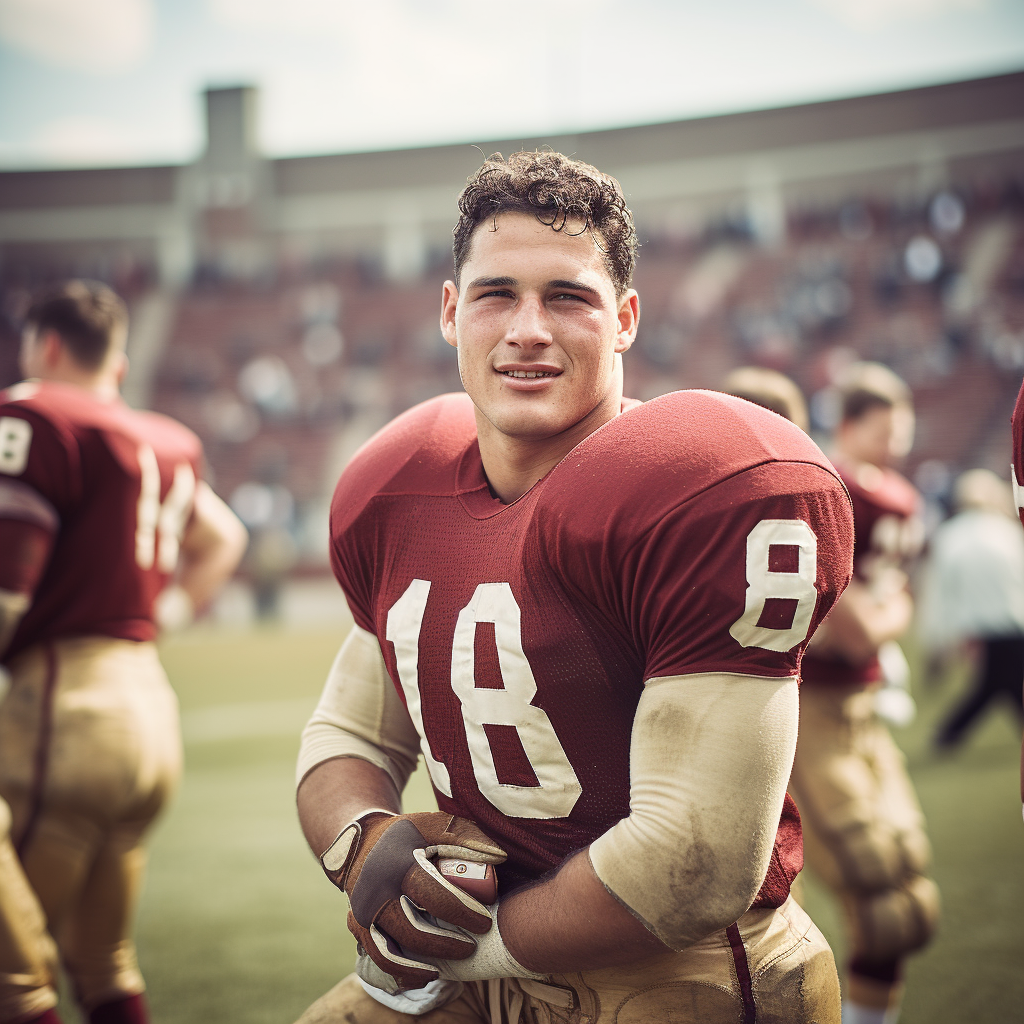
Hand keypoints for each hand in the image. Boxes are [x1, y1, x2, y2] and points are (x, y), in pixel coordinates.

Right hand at [320, 810, 504, 988]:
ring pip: (391, 952)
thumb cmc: (407, 835)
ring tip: (446, 968)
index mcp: (398, 864)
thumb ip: (466, 836)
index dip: (463, 913)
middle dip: (446, 945)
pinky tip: (425, 974)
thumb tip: (499, 858)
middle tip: (471, 948)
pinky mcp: (356, 926)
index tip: (485, 923)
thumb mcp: (434, 825)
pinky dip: (401, 972)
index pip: (434, 896)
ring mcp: (362, 911)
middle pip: (412, 930)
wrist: (360, 842)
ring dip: (421, 965)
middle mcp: (375, 890)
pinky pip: (378, 957)